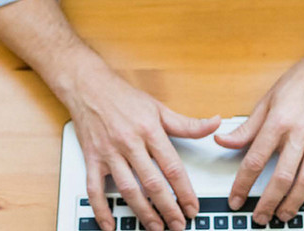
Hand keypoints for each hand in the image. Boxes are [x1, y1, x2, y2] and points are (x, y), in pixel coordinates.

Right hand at [65, 61, 220, 230]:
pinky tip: (110, 225)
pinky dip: (101, 210)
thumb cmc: (123, 97)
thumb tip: (215, 124)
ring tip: (156, 227)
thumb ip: (187, 123)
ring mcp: (109, 153)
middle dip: (167, 208)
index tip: (192, 207)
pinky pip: (94, 189)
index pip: (172, 166)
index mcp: (149, 130)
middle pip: (152, 183)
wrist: (88, 86)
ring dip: (142, 212)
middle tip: (178, 224)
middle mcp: (129, 143)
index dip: (184, 191)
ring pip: (127, 189)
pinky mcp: (92, 159)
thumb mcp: (159, 108)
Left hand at [214, 53, 303, 225]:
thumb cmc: (299, 82)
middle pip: (282, 177)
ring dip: (294, 203)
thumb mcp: (266, 101)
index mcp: (278, 123)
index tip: (236, 199)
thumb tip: (222, 141)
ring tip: (282, 216)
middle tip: (258, 217)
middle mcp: (299, 135)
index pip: (256, 160)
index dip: (243, 184)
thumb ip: (246, 127)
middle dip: (268, 202)